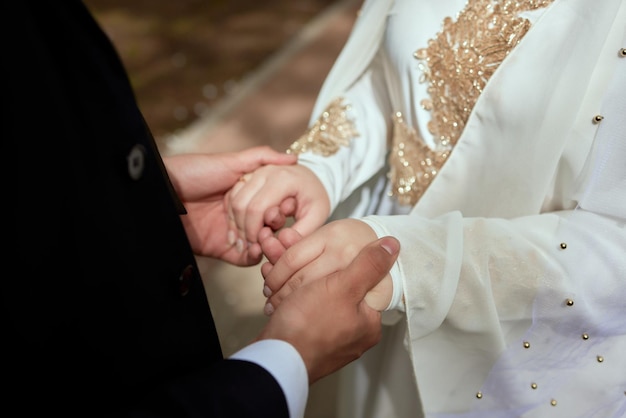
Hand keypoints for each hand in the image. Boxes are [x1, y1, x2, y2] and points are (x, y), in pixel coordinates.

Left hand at [163, 146, 296, 264]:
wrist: (160, 192)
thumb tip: (292, 159)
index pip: (271, 205)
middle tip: (277, 225)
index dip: (282, 207)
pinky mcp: (220, 249)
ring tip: (267, 238)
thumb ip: (260, 159)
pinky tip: (256, 248)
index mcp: (243, 193)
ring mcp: (231, 232)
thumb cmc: (191, 172)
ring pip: (258, 243)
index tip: (289, 207)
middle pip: (266, 226)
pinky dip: (253, 256)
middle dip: (275, 227)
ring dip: (266, 243)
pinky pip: (243, 258)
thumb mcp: (229, 162)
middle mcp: (239, 214)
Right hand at [226, 164, 329, 245]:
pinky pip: (232, 196)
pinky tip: (244, 227)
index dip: (255, 232)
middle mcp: (265, 171)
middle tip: (253, 244)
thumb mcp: (317, 216)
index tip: (261, 245)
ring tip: (250, 237)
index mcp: (283, 178)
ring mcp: (254, 171)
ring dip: (237, 223)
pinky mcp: (247, 175)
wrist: (312, 178)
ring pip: (234, 200)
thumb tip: (281, 243)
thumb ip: (301, 232)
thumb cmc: (315, 197)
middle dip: (244, 230)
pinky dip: (234, 214)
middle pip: (241, 205)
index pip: (257, 208)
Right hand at [256, 236, 399, 383]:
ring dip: (294, 279)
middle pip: (335, 287)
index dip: (340, 260)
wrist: (273, 360)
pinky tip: (274, 286)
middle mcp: (352, 334)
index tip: (322, 250)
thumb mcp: (343, 288)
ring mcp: (327, 338)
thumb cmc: (308, 327)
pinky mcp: (305, 339)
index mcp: (368, 323)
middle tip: (296, 253)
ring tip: (278, 267)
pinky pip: (299, 309)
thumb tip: (393, 245)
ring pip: (313, 296)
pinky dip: (286, 295)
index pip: (362, 281)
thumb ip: (368, 266)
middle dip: (311, 269)